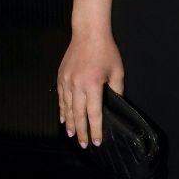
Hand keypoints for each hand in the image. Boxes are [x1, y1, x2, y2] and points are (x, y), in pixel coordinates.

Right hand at [57, 31, 124, 148]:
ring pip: (67, 108)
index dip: (95, 130)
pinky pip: (61, 98)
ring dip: (70, 124)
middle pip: (78, 115)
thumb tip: (115, 104)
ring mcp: (67, 81)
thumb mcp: (117, 71)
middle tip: (83, 145)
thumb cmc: (106, 51)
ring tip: (73, 136)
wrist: (88, 33)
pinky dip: (62, 110)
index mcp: (93, 85)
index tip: (96, 142)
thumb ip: (116, 90)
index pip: (94, 114)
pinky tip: (64, 119)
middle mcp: (77, 85)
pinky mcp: (61, 77)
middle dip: (81, 132)